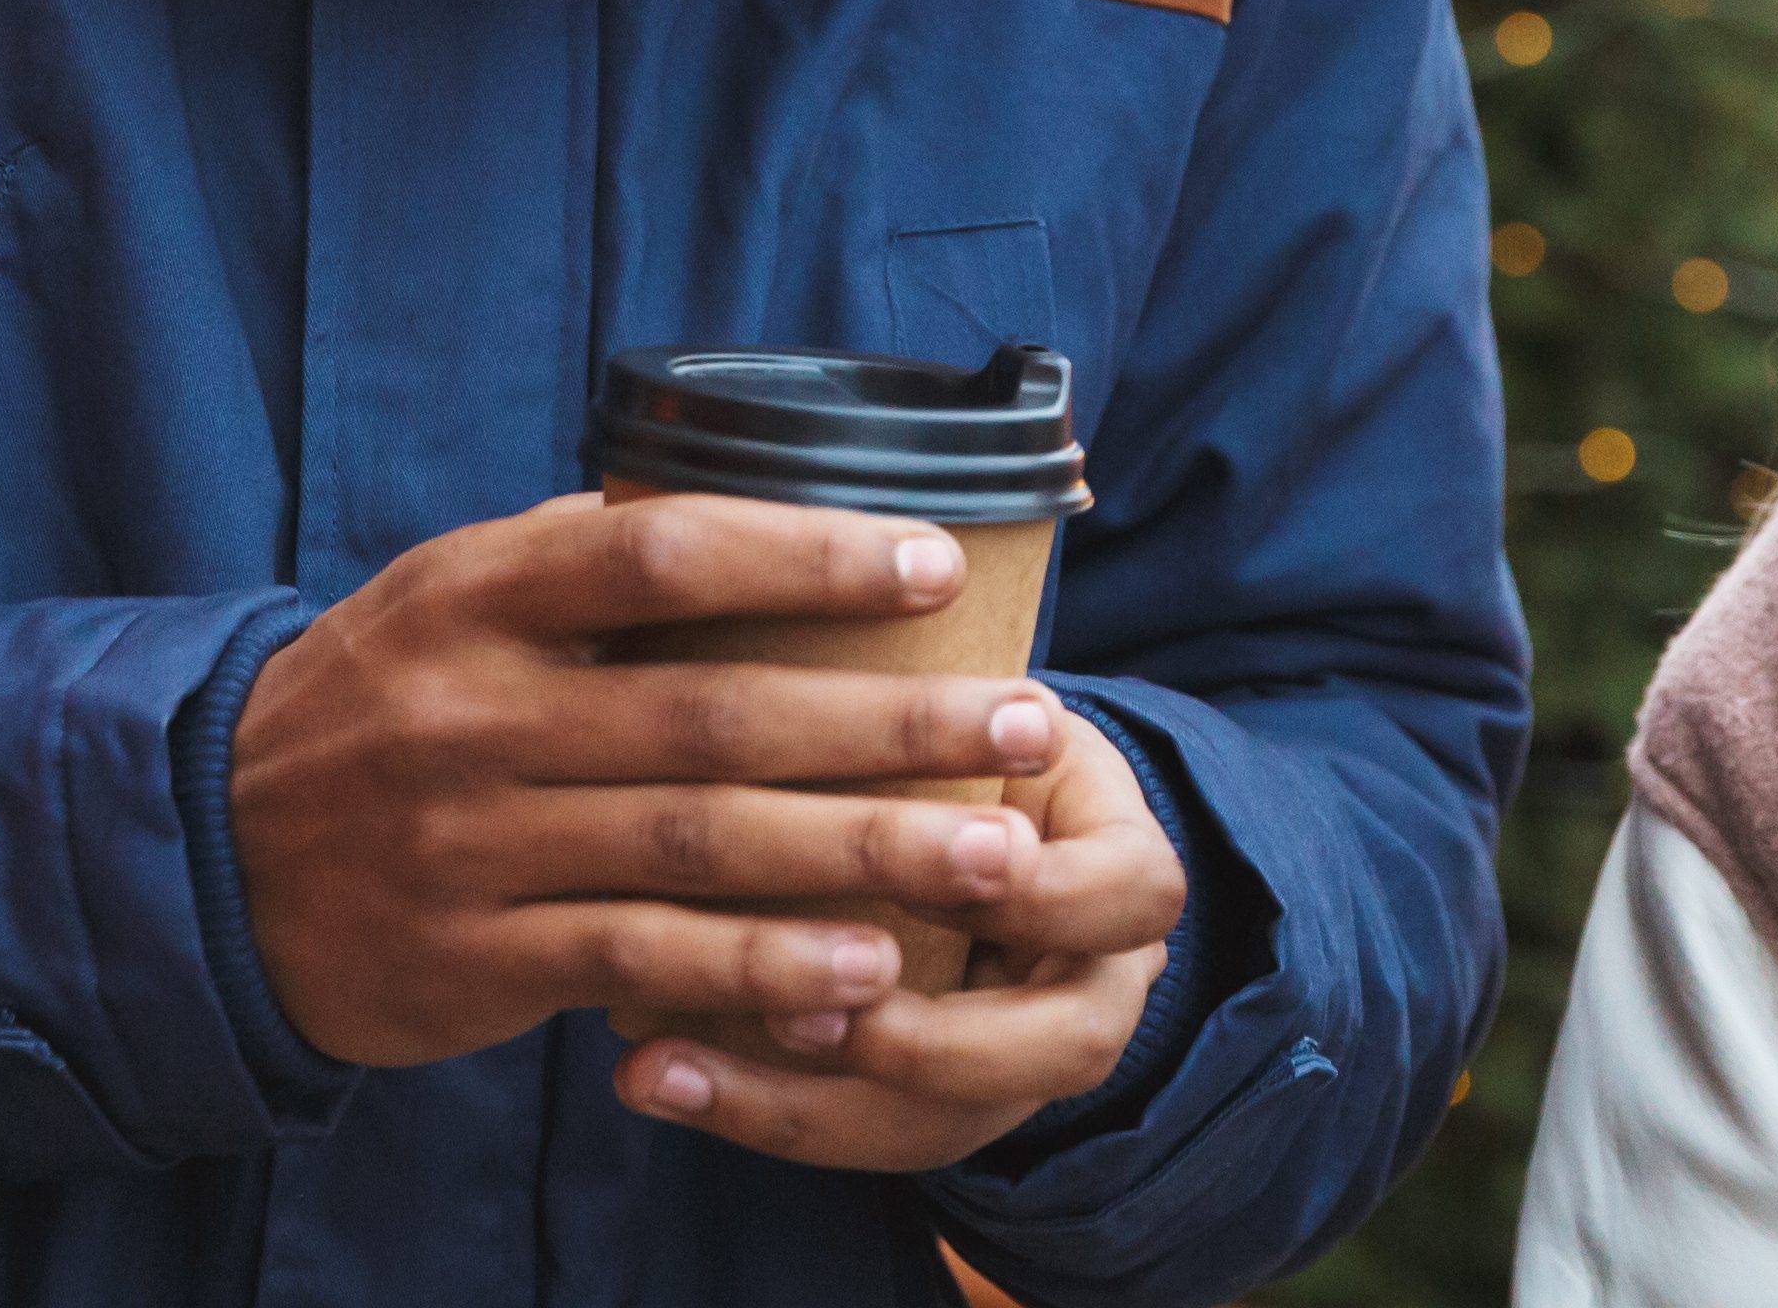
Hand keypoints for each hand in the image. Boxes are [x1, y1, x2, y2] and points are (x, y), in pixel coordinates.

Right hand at [231, 490, 1069, 1068]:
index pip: (665, 550)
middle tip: (1029, 722)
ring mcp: (473, 847)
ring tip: (990, 852)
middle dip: (890, 722)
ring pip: (700, 848)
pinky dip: (761, 970)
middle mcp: (478, 714)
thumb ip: (597, 548)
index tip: (939, 565)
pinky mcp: (473, 964)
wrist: (203, 858)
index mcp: (483, 592)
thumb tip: (787, 497)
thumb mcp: (459, 587)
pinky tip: (867, 971)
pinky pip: (641, 963)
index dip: (807, 554)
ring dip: (860, 854)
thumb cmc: (389, 693)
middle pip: (717, 714)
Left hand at [612, 702, 1183, 1170]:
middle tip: (804, 1006)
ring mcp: (1017, 1068)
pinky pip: (854, 1138)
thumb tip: (879, 638)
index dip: (1036, 892)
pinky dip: (744, 1107)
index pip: (1125, 894)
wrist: (990, 820)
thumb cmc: (984, 741)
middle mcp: (1097, 986)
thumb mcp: (1001, 712)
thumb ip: (964, 711)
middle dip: (931, 1040)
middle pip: (1062, 1048)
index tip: (937, 862)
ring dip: (803, 1098)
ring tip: (673, 1061)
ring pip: (942, 1126)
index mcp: (1127, 873)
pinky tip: (650, 1074)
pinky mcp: (933, 1115)